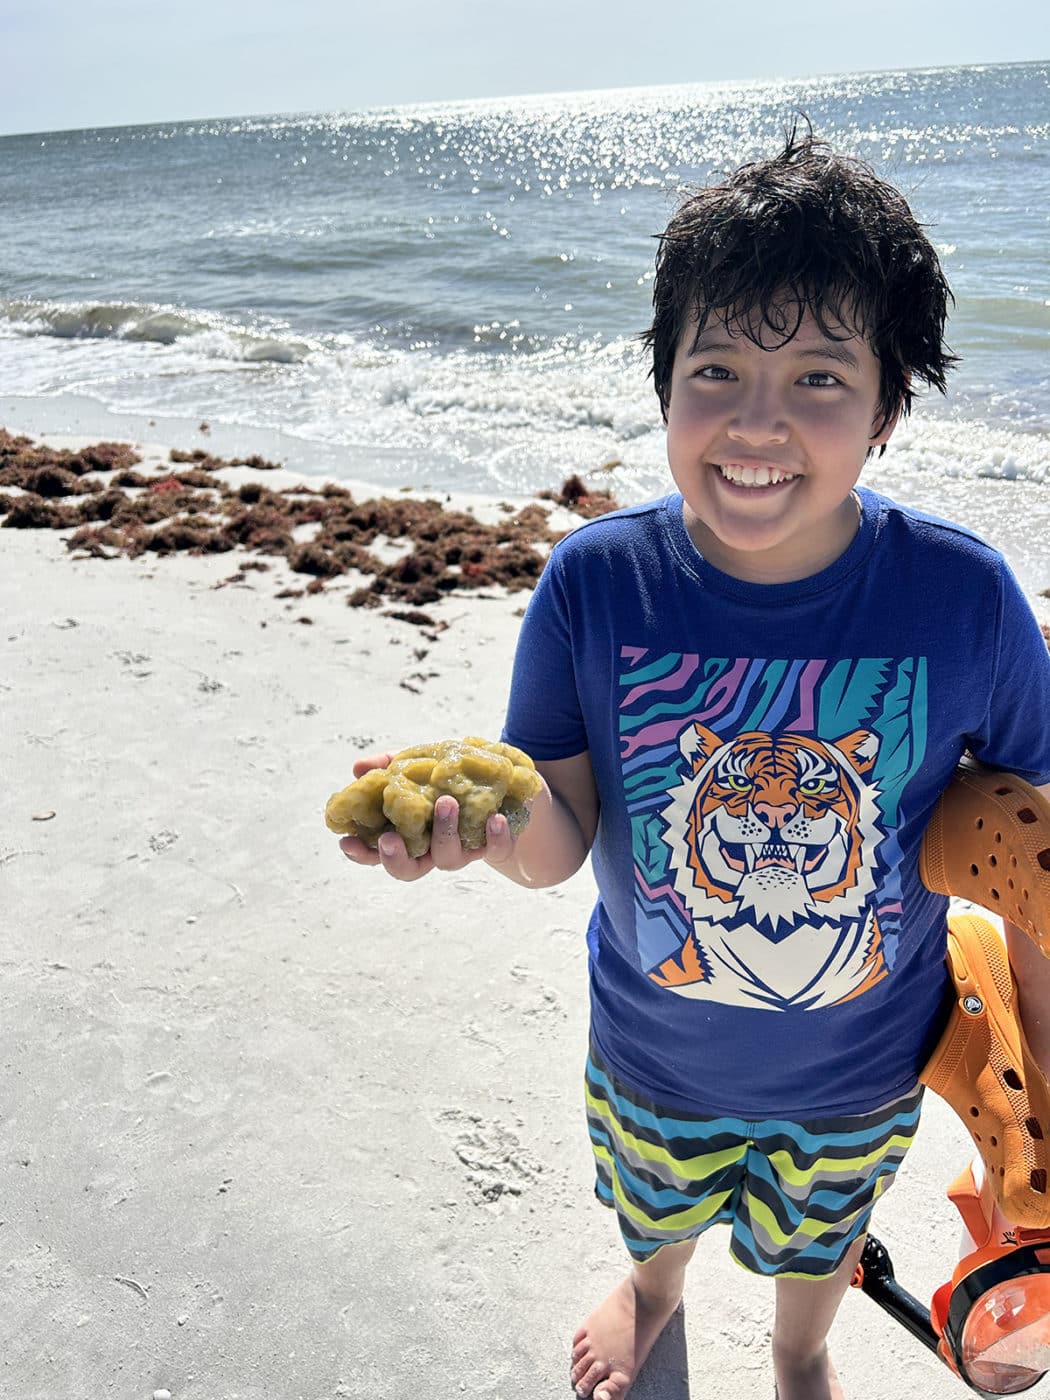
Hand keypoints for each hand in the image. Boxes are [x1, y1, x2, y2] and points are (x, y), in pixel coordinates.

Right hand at [337, 754, 517, 881]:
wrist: (507, 786)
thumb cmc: (453, 779)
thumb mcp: (421, 766)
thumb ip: (391, 766)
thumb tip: (359, 767)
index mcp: (411, 834)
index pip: (379, 852)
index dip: (362, 853)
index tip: (347, 843)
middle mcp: (433, 849)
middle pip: (408, 870)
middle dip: (396, 859)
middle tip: (390, 839)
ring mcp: (464, 850)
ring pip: (449, 858)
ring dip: (444, 832)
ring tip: (446, 802)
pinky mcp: (497, 845)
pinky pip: (495, 850)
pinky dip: (495, 836)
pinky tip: (494, 818)